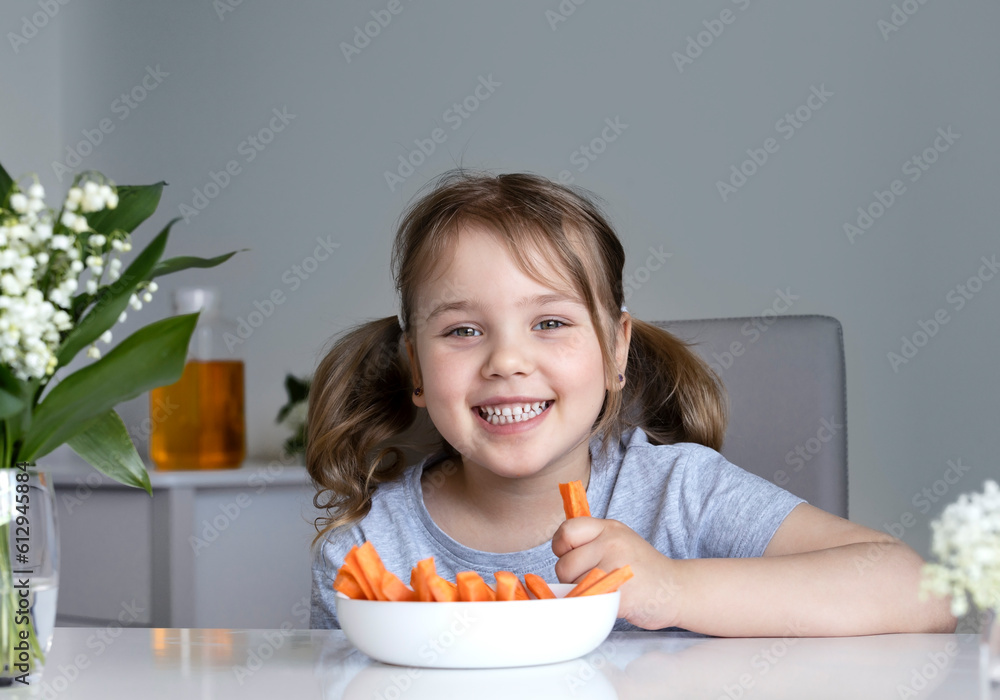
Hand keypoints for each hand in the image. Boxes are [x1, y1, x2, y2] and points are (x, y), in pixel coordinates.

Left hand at [551, 517, 682, 629]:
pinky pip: (587, 602)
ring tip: (604, 589)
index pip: (567, 531)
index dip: (562, 546)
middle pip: (564, 564)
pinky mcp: (619, 595)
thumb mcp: (619, 540)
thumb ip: (592, 540)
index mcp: (609, 528)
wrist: (676, 589)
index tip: (570, 555)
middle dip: (571, 576)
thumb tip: (558, 546)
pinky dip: (592, 606)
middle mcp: (611, 544)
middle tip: (592, 579)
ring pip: (573, 586)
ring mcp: (616, 568)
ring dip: (581, 593)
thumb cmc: (642, 568)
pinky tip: (610, 601)